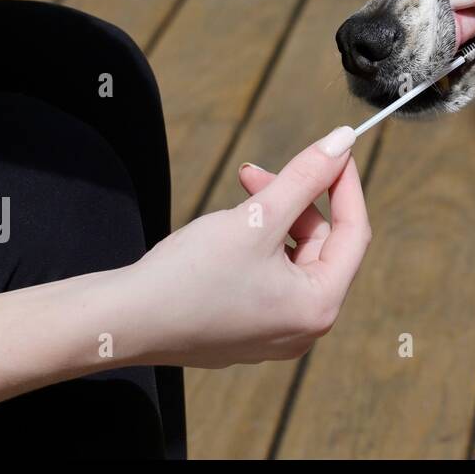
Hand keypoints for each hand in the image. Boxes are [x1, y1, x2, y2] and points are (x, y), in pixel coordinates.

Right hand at [123, 127, 369, 367]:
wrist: (121, 321)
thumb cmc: (189, 275)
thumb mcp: (256, 216)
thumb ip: (305, 176)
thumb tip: (343, 141)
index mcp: (318, 307)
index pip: (353, 234)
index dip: (345, 186)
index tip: (335, 150)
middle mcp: (303, 328)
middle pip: (320, 244)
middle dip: (293, 201)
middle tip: (254, 172)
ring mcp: (272, 332)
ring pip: (291, 257)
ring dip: (271, 219)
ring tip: (235, 205)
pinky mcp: (245, 328)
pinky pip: (268, 276)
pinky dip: (255, 245)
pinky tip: (223, 233)